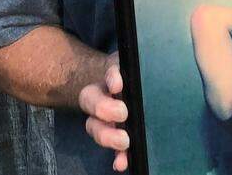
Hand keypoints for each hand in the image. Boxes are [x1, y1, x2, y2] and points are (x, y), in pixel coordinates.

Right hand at [78, 52, 129, 171]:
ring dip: (108, 137)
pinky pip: (113, 148)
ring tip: (124, 142)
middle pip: (93, 105)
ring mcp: (106, 120)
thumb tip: (129, 73)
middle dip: (105, 110)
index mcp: (110, 81)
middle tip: (122, 114)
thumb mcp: (136, 68)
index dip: (111, 79)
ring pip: (97, 129)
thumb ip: (132, 68)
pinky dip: (117, 156)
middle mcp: (102, 101)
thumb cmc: (138, 77)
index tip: (118, 84)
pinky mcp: (117, 136)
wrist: (136, 88)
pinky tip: (121, 163)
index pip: (107, 76)